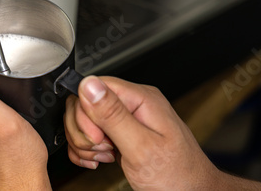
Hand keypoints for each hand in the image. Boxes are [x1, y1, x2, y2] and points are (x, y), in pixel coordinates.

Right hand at [64, 76, 220, 189]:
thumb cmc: (177, 175)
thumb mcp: (141, 146)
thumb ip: (113, 115)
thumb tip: (89, 85)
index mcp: (141, 98)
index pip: (93, 87)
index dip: (87, 112)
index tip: (98, 137)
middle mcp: (133, 104)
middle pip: (84, 103)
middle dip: (83, 130)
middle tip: (101, 148)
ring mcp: (126, 119)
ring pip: (84, 121)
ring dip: (85, 143)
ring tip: (105, 156)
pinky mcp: (120, 134)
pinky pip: (90, 135)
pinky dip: (87, 150)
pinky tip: (100, 159)